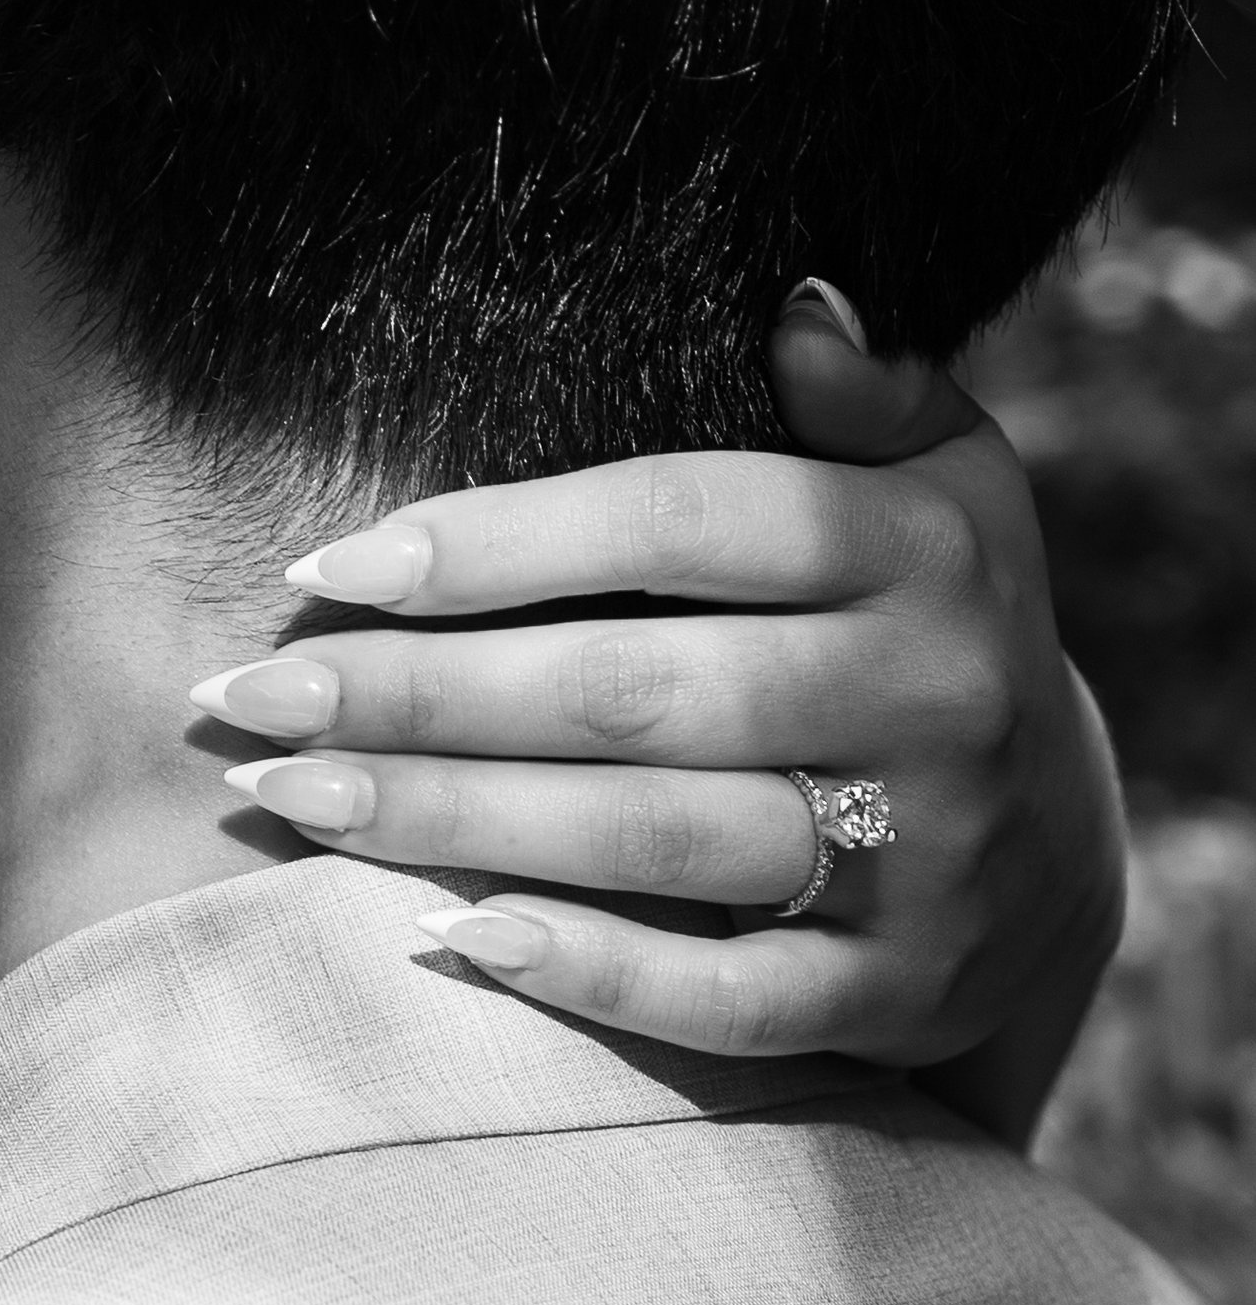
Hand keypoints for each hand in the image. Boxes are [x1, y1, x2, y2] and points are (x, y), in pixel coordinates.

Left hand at [197, 287, 1124, 1141]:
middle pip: (634, 691)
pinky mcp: (898, 993)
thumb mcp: (937, 478)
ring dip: (454, 819)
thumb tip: (799, 305)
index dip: (495, 543)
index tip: (333, 564)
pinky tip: (447, 937)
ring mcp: (924, 859)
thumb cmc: (919, 615)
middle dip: (421, 692)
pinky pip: (727, 999)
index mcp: (923, 551)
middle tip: (252, 693)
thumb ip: (865, 391)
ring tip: (294, 794)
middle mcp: (935, 700)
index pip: (678, 525)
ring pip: (655, 839)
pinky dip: (588, 974)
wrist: (1052, 833)